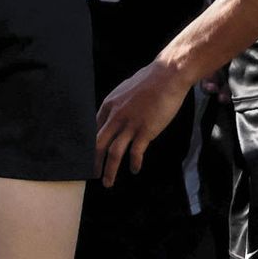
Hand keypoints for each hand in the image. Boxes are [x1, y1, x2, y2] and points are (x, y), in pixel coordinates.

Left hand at [95, 60, 195, 186]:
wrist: (167, 76)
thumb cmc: (149, 81)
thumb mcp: (125, 91)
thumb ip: (118, 104)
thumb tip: (114, 114)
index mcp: (108, 106)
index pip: (94, 130)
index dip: (91, 146)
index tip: (90, 156)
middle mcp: (115, 116)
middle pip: (99, 144)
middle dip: (94, 162)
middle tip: (92, 175)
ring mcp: (130, 124)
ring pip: (114, 152)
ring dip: (109, 170)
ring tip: (108, 182)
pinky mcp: (146, 130)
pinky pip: (136, 152)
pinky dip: (133, 163)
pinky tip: (134, 170)